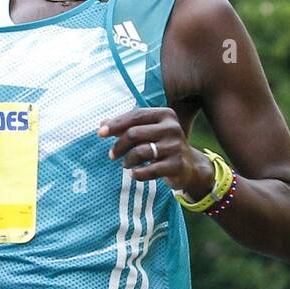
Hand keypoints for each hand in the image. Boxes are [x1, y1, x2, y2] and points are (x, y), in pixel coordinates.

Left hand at [98, 108, 215, 196]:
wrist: (189, 167)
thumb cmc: (162, 146)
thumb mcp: (148, 132)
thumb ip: (127, 126)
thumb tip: (102, 123)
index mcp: (165, 114)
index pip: (135, 115)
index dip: (115, 124)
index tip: (100, 133)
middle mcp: (172, 127)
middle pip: (134, 134)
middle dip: (119, 145)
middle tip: (112, 155)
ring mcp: (176, 146)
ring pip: (140, 152)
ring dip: (128, 160)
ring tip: (126, 164)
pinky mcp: (177, 165)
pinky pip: (149, 170)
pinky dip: (137, 174)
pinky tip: (134, 174)